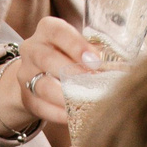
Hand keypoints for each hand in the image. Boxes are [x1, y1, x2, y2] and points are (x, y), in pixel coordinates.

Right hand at [1, 15, 102, 140]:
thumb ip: (94, 52)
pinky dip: (58, 113)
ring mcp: (25, 74)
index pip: (58, 32)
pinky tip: (73, 116)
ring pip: (42, 85)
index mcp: (47, 30)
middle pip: (47, 58)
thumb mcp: (79, 46)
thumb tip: (121, 66)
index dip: (76, 46)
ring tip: (85, 102)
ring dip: (65, 96)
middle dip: (72, 72)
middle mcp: (32, 49)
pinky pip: (40, 106)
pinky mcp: (26, 97)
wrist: (39, 74)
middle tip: (93, 83)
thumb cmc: (69, 56)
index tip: (95, 60)